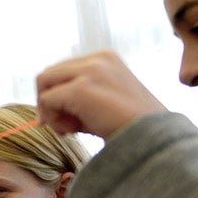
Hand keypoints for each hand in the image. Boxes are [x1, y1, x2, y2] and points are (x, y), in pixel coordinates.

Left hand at [36, 50, 165, 138]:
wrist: (154, 138)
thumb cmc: (130, 125)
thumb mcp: (104, 101)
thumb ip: (77, 97)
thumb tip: (44, 111)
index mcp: (105, 58)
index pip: (62, 70)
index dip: (57, 95)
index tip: (68, 120)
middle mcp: (97, 58)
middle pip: (49, 74)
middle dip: (50, 102)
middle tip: (67, 127)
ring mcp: (90, 71)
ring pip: (43, 82)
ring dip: (50, 110)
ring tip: (72, 129)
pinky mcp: (81, 89)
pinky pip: (47, 99)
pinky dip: (53, 118)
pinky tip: (73, 131)